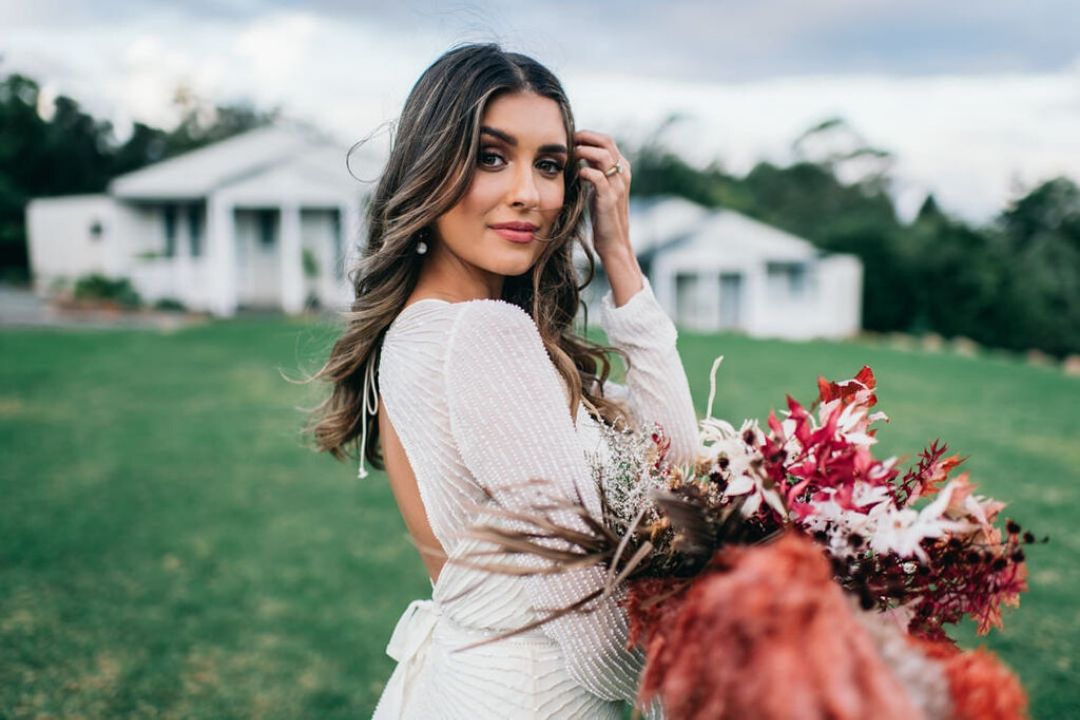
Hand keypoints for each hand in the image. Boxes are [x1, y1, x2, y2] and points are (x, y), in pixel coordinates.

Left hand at [574, 130, 632, 260]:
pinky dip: (584, 172)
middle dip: (584, 138)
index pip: (606, 140)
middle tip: (567, 142)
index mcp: (622, 168)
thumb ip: (595, 169)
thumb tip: (580, 151)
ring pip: (603, 155)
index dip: (587, 135)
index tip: (570, 138)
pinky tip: (576, 175)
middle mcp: (623, 173)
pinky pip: (597, 177)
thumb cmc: (603, 213)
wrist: (613, 240)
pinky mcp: (609, 198)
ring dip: (583, 152)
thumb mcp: (600, 186)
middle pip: (606, 142)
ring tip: (571, 157)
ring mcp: (618, 185)